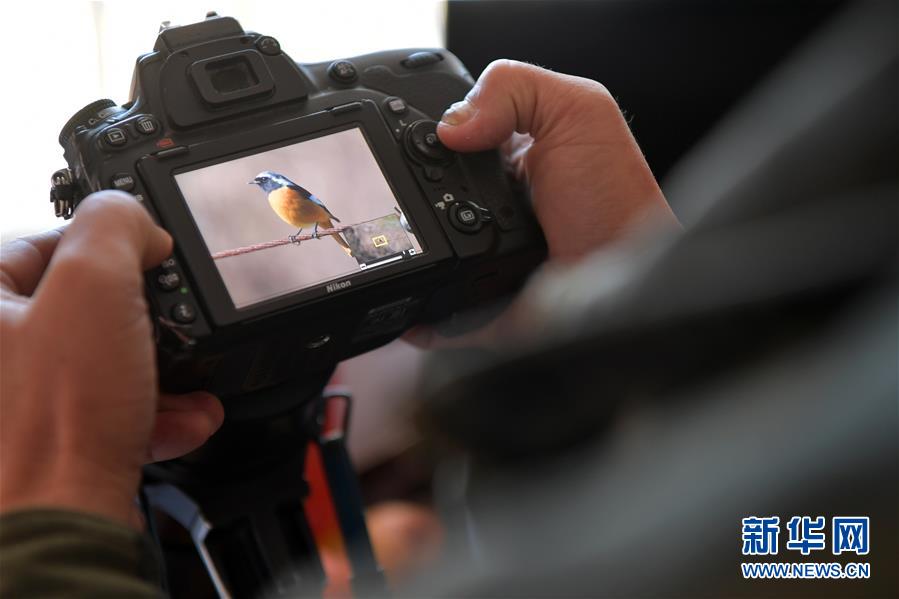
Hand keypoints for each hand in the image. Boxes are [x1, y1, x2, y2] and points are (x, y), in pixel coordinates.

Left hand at [0, 191, 223, 527]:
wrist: (60, 525)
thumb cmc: (55, 418)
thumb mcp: (96, 286)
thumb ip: (116, 226)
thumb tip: (138, 224)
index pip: (45, 243)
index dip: (109, 245)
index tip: (150, 258)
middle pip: (85, 308)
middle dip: (147, 321)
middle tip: (172, 324)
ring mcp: (19, 401)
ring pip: (104, 362)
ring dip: (162, 371)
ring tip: (191, 383)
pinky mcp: (52, 441)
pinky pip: (110, 410)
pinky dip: (154, 413)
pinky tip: (185, 420)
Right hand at [404, 61, 678, 347]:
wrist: (634, 279)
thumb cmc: (617, 198)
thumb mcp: (577, 111)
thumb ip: (514, 89)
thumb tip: (448, 126)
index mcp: (512, 159)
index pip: (450, 143)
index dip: (424, 139)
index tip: (392, 140)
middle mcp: (495, 210)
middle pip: (427, 203)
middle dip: (400, 204)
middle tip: (385, 203)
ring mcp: (488, 262)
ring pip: (429, 260)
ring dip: (406, 260)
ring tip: (384, 254)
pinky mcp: (489, 309)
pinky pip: (444, 319)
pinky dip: (423, 322)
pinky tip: (407, 317)